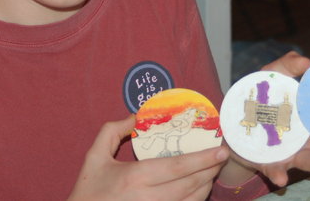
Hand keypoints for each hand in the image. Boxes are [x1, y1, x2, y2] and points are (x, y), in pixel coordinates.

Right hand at [68, 116, 228, 199]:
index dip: (202, 159)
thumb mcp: (94, 157)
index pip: (177, 167)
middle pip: (190, 185)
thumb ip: (113, 131)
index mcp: (135, 178)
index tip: (220, 150)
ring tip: (212, 171)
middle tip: (221, 157)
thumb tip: (136, 115)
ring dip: (205, 186)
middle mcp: (148, 199)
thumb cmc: (88, 191)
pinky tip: (198, 190)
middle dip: (209, 170)